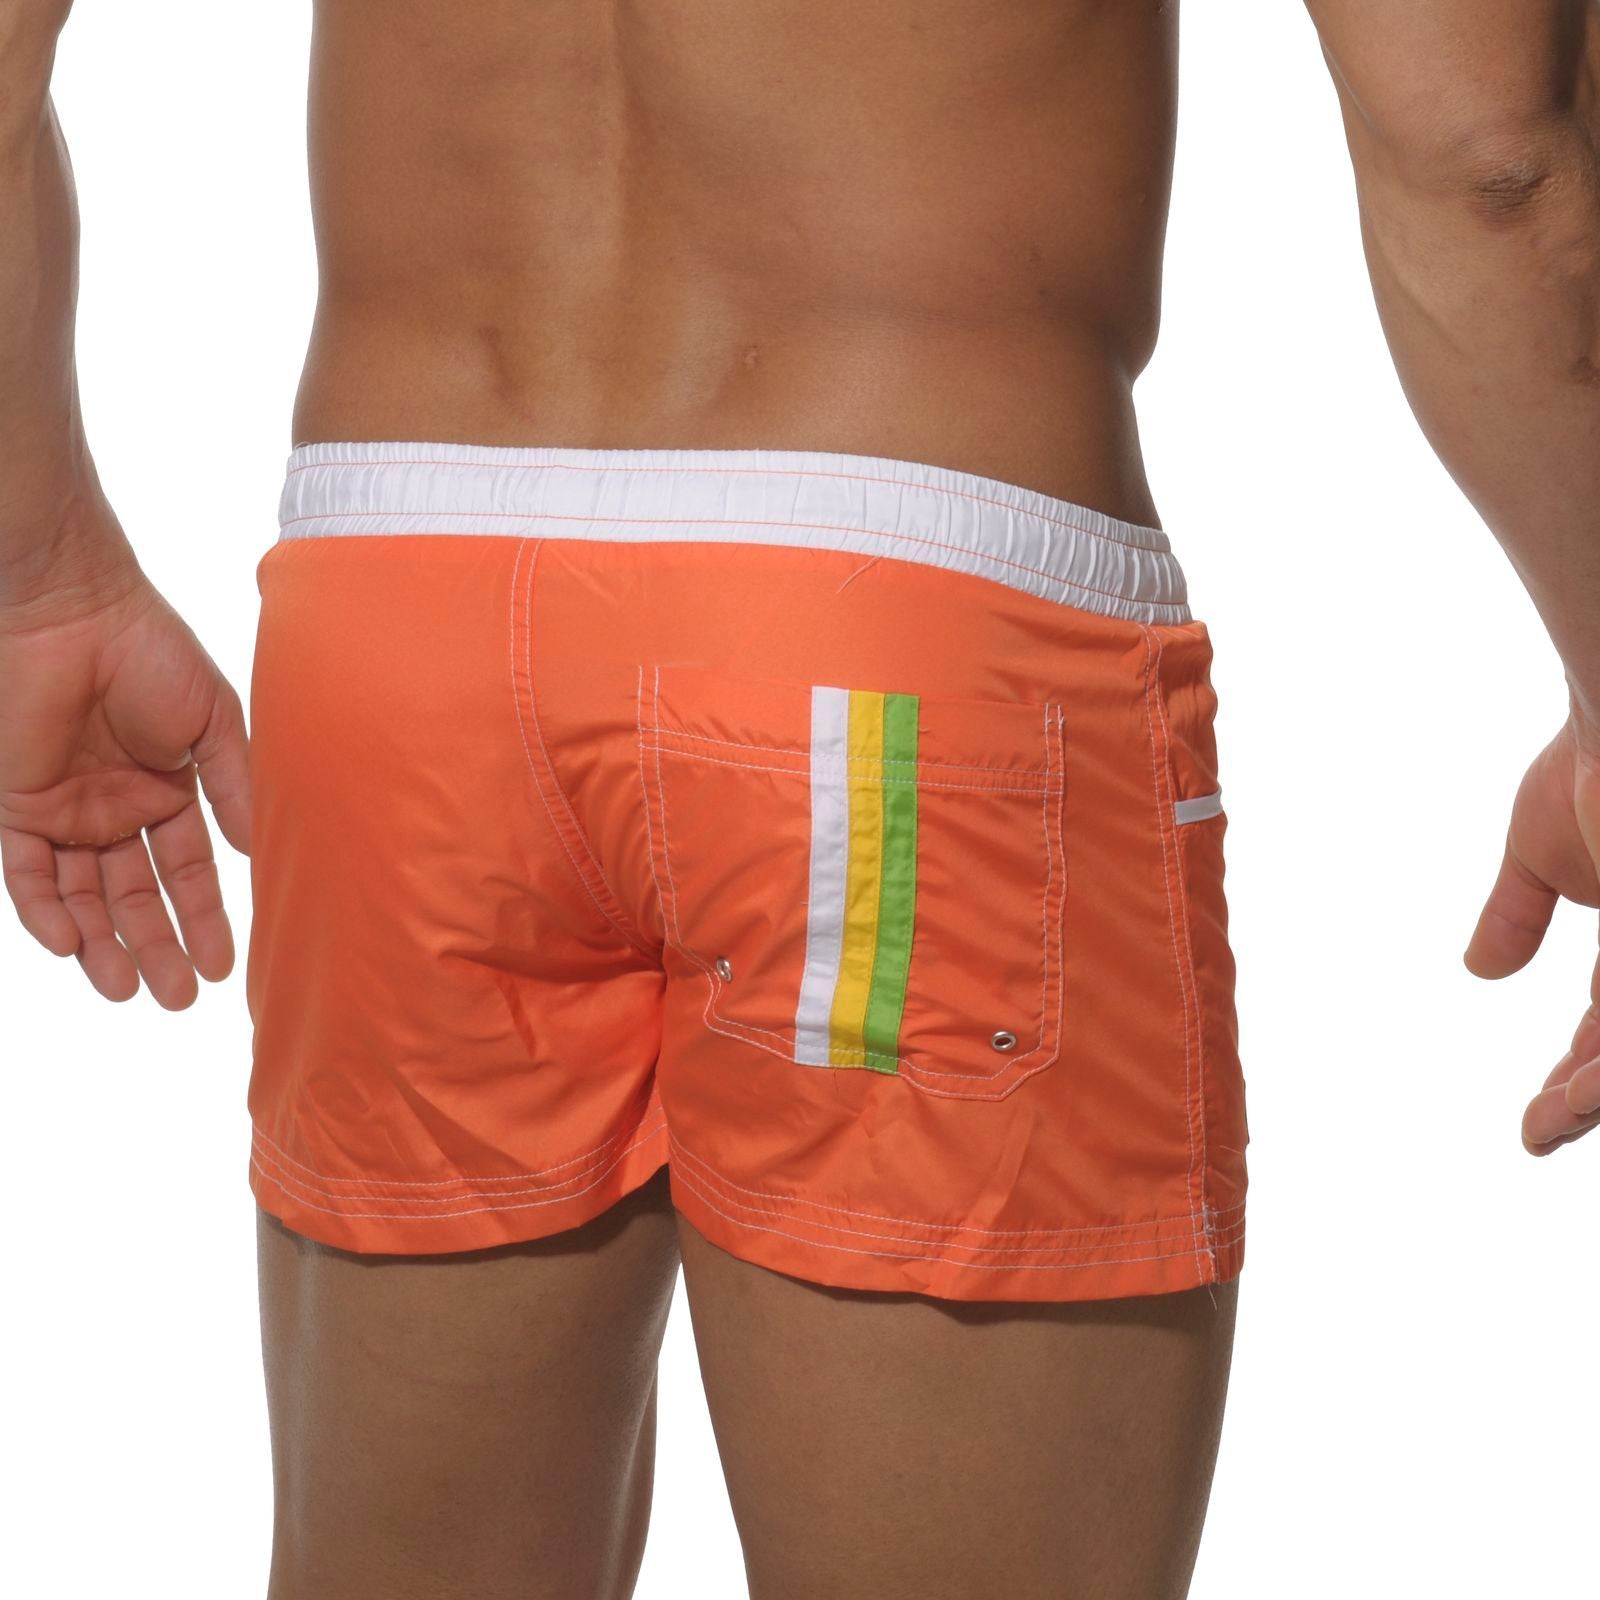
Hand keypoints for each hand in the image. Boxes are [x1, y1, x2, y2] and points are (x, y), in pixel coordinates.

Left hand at [0, 568, 249, 1008]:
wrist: (70, 611)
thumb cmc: (150, 651)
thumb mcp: (214, 721)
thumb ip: (234, 786)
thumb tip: (254, 853)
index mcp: (168, 790)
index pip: (186, 870)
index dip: (204, 918)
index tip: (223, 965)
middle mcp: (116, 810)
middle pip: (135, 896)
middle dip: (157, 947)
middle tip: (179, 998)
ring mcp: (65, 810)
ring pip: (83, 897)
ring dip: (104, 946)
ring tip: (127, 992)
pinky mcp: (17, 806)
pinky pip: (28, 875)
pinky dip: (46, 912)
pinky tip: (72, 946)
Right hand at [1464, 715, 1599, 1152]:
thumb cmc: (1594, 762)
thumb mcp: (1542, 853)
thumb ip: (1517, 914)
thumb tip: (1479, 970)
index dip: (1574, 1074)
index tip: (1534, 1118)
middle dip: (1585, 1096)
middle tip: (1539, 1126)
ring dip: (1599, 1088)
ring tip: (1560, 1114)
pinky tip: (1582, 1088)